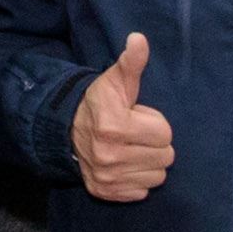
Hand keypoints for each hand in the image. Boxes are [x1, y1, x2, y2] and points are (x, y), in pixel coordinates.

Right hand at [67, 32, 171, 199]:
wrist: (66, 130)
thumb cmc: (99, 103)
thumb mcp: (115, 80)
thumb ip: (132, 62)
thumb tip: (139, 39)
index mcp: (114, 126)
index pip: (165, 134)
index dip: (155, 123)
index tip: (137, 118)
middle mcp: (109, 156)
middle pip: (165, 157)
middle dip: (154, 143)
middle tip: (135, 134)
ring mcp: (107, 177)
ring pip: (157, 177)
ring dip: (148, 163)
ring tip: (131, 148)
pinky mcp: (106, 192)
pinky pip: (142, 191)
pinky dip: (137, 179)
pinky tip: (125, 164)